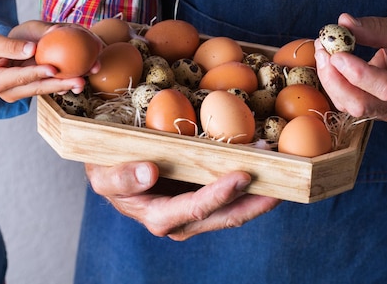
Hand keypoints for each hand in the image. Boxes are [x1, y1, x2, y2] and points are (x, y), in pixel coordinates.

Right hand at [0, 21, 99, 115]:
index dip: (38, 73)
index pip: (21, 77)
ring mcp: (20, 93)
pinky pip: (46, 85)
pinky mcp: (28, 90)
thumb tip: (33, 48)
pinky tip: (79, 75)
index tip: (54, 68)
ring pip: (45, 89)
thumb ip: (9, 46)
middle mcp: (10, 92)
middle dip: (61, 85)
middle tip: (81, 81)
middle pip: (39, 88)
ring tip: (85, 80)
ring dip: (66, 85)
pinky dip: (62, 80)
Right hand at [84, 162, 280, 240]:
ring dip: (260, 192)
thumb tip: (148, 171)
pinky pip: (232, 196)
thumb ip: (121, 177)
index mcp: (158, 217)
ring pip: (234, 209)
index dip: (220, 194)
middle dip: (256, 200)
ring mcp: (195, 212)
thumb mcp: (103, 175)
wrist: (111, 171)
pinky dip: (250, 183)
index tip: (242, 175)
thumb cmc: (106, 170)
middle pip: (226, 216)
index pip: (195, 209)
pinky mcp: (203, 198)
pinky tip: (266, 165)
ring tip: (283, 170)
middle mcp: (181, 222)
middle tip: (283, 179)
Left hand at [314, 0, 386, 120]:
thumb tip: (342, 23)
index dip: (359, 74)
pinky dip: (334, 83)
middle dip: (337, 79)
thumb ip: (374, 28)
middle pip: (363, 105)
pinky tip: (329, 62)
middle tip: (323, 50)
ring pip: (351, 106)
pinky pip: (348, 102)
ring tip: (322, 51)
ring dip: (330, 80)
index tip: (337, 54)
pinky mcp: (375, 110)